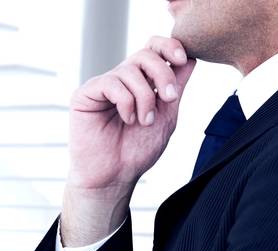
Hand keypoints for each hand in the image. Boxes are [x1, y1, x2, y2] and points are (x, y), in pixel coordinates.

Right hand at [61, 36, 196, 245]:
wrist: (114, 176)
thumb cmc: (137, 150)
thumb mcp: (167, 115)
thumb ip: (176, 87)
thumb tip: (192, 58)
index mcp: (141, 81)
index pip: (154, 48)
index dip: (170, 46)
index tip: (183, 59)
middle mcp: (122, 79)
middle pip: (145, 53)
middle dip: (163, 73)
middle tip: (169, 98)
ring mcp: (103, 85)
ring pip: (130, 70)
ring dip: (145, 97)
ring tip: (144, 121)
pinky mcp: (86, 94)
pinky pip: (111, 83)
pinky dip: (126, 102)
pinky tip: (126, 120)